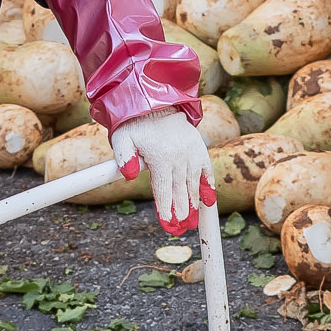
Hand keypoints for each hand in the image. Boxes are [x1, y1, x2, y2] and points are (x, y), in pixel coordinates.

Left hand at [110, 107, 215, 232]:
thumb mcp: (121, 138)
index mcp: (160, 157)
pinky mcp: (199, 148)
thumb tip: (128, 175)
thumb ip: (123, 157)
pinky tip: (208, 201)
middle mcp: (179, 156)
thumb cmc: (134, 124)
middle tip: (182, 228)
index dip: (166, 209)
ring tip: (194, 221)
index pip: (164, 190)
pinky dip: (208, 186)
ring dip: (194, 204)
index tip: (168, 225)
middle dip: (181, 212)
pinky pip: (206, 170)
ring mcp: (191, 152)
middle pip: (180, 191)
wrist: (155, 101)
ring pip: (193, 184)